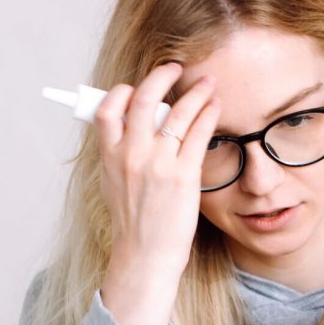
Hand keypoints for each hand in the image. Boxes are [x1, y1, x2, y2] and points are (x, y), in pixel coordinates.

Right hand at [95, 63, 220, 324]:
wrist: (146, 255)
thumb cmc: (134, 222)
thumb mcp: (112, 184)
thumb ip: (116, 154)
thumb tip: (122, 128)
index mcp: (109, 155)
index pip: (108, 108)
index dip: (123, 91)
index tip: (137, 87)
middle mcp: (131, 154)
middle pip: (143, 98)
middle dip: (161, 76)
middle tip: (174, 69)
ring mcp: (158, 164)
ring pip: (176, 112)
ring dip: (194, 92)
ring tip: (207, 83)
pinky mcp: (183, 175)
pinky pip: (197, 133)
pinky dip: (208, 115)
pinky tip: (215, 108)